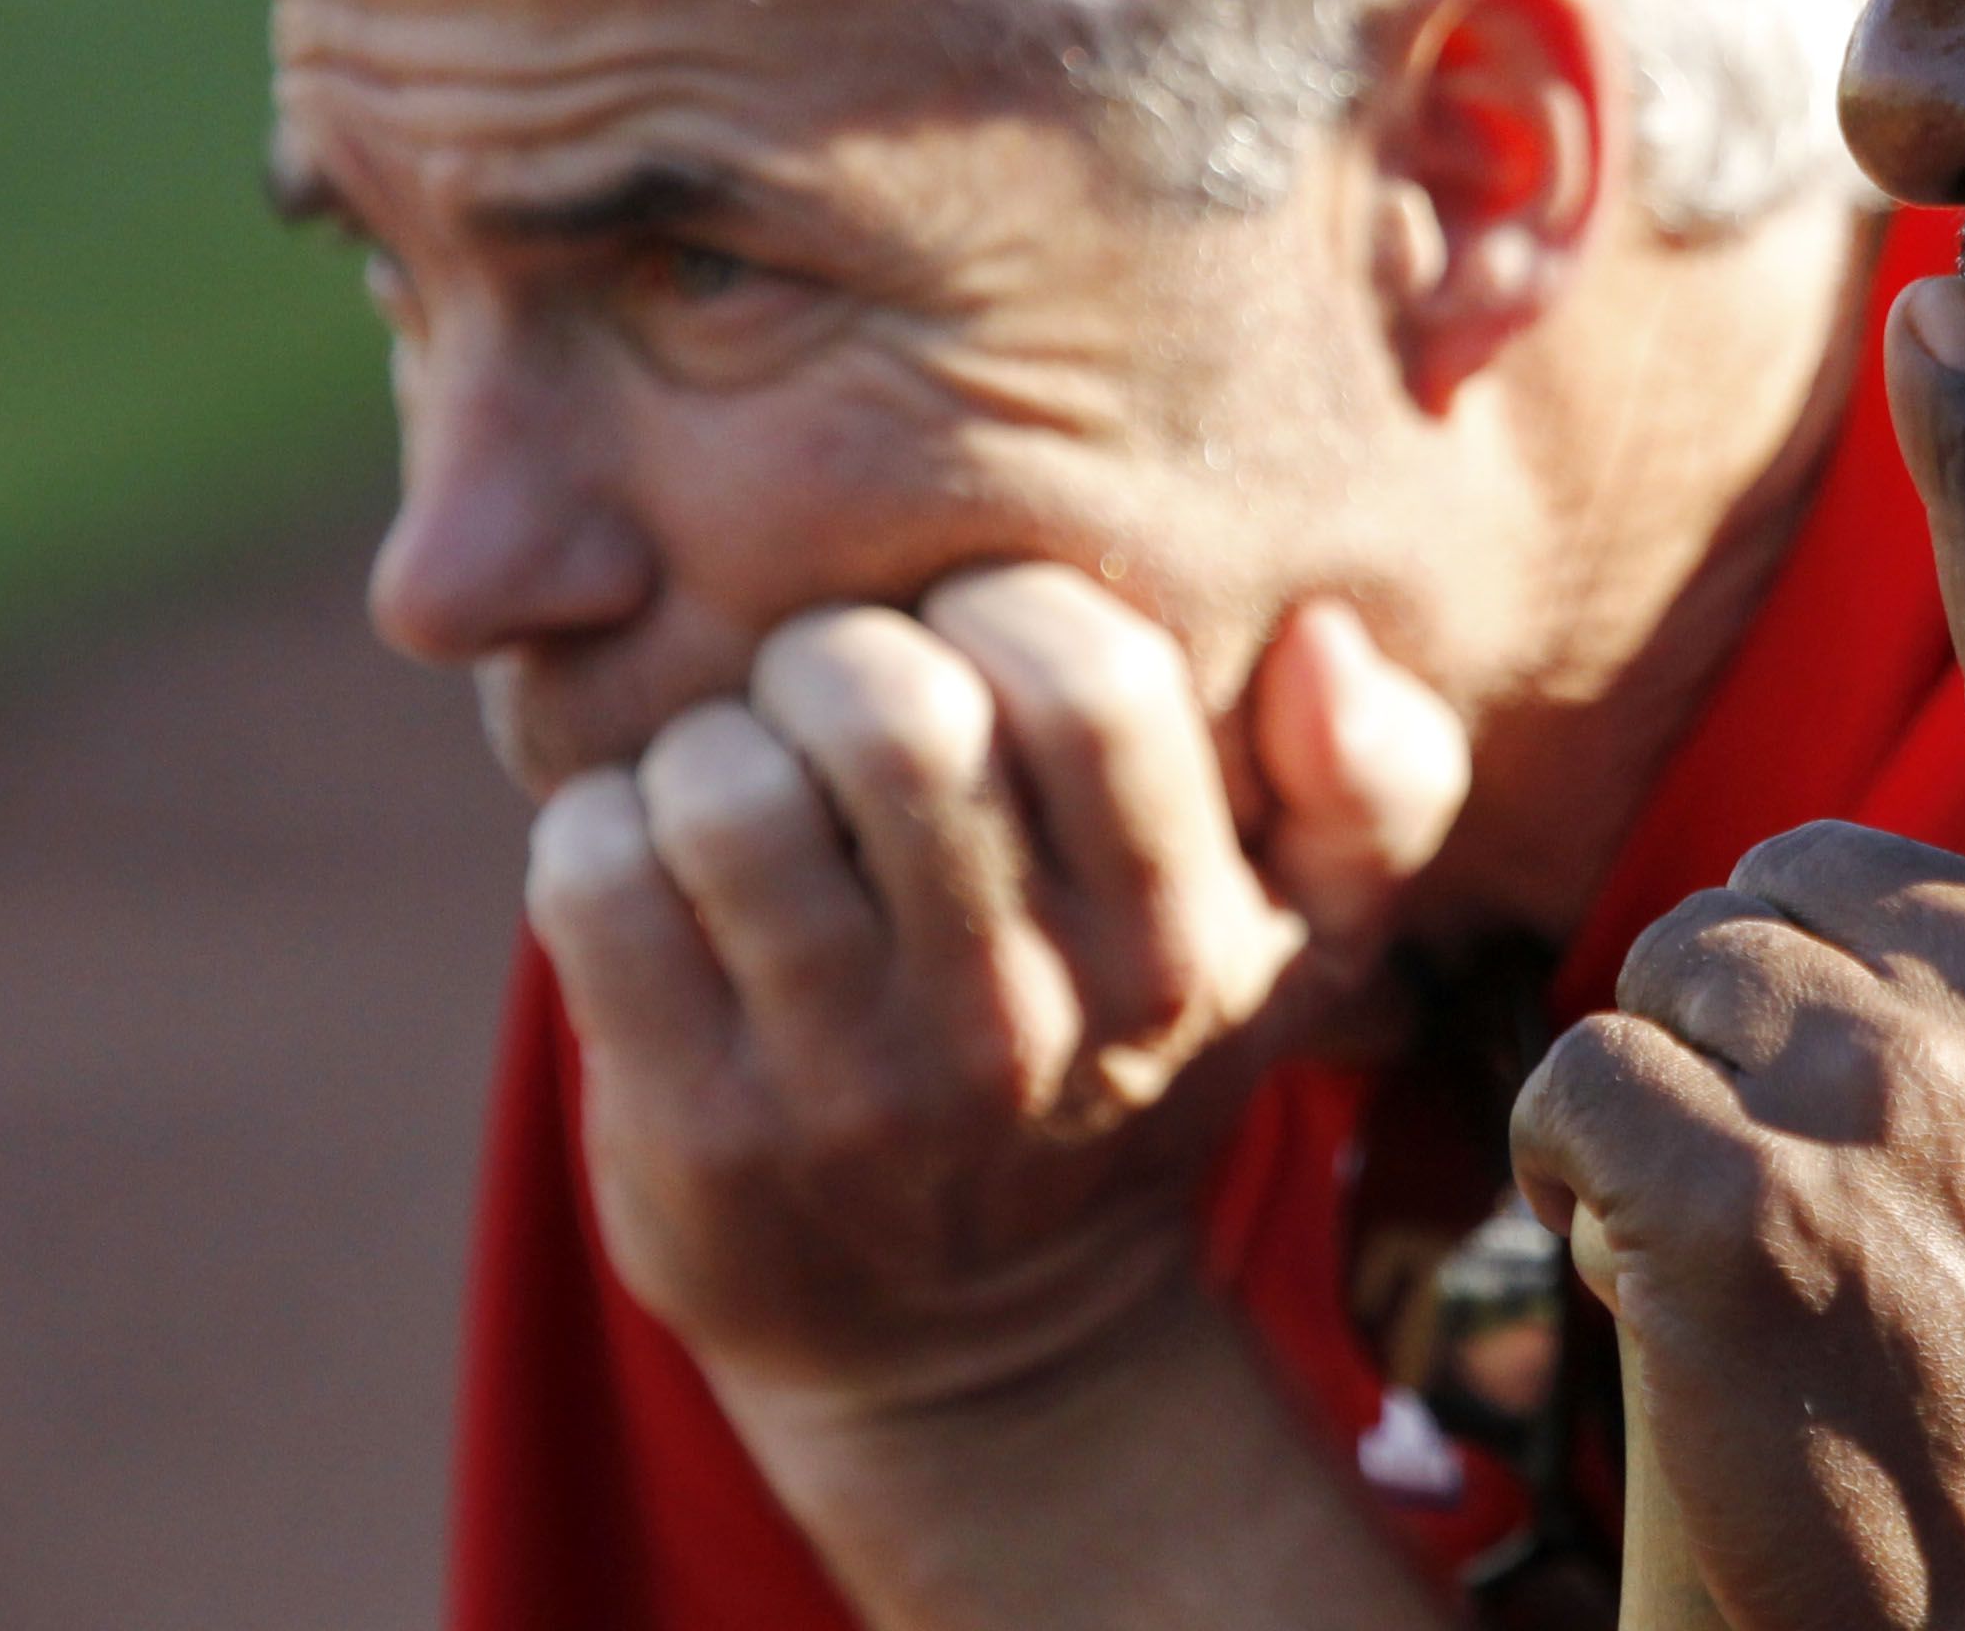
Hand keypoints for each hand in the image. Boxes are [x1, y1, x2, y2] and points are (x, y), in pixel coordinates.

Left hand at [524, 566, 1468, 1423]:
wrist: (977, 1352)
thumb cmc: (1129, 1070)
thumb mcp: (1302, 950)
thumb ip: (1370, 786)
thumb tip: (1321, 635)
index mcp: (1177, 951)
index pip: (1092, 684)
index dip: (1007, 611)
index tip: (976, 649)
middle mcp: (1018, 1028)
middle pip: (890, 713)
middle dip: (836, 655)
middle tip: (832, 699)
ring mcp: (844, 1091)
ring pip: (727, 787)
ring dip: (711, 741)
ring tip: (746, 781)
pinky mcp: (689, 1132)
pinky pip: (594, 882)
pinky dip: (601, 825)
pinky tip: (657, 860)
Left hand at [1514, 278, 1964, 1630]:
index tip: (1950, 310)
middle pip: (1791, 874)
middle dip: (1773, 1030)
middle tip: (1854, 1235)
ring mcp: (1908, 1092)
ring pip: (1678, 971)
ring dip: (1684, 1119)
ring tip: (1791, 1296)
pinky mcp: (1753, 1204)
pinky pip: (1587, 1077)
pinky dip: (1592, 1189)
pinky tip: (1687, 1318)